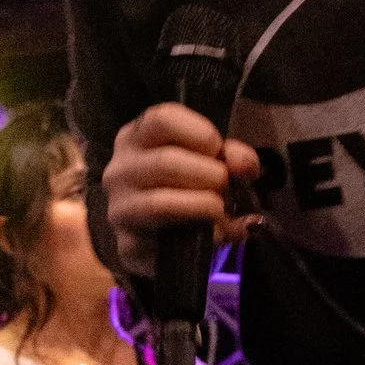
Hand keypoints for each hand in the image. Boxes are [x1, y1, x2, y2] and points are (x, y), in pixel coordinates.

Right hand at [99, 103, 261, 280]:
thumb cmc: (185, 190)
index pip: (163, 119)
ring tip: (221, 210)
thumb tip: (244, 165)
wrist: (159, 242)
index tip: (220, 150)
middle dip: (211, 175)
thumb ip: (230, 156)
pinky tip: (214, 234)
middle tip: (227, 187)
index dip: (201, 134)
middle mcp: (120, 169)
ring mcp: (119, 208)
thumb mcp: (210, 164)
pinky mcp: (127, 245)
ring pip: (162, 202)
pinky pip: (167, 241)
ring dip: (205, 206)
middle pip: (166, 161)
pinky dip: (201, 236)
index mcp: (136, 137)